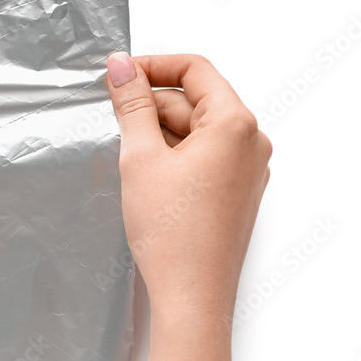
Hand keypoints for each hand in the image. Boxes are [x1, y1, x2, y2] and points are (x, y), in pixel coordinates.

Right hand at [109, 52, 270, 360]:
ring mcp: (246, 168)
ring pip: (195, 128)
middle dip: (150, 103)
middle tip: (109, 118)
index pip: (195, 69)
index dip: (151, 65)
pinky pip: (202, 154)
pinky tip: (144, 174)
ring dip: (157, 131)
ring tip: (125, 157)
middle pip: (195, 99)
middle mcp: (251, 142)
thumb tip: (121, 66)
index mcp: (236, 124)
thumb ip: (131, 105)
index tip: (116, 74)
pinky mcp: (234, 190)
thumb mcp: (140, 157)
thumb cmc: (172, 233)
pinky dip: (171, 153)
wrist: (191, 296)